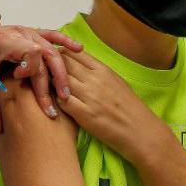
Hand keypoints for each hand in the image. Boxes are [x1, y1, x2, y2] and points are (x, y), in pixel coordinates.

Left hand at [0, 24, 82, 133]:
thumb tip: (0, 127)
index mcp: (5, 43)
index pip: (29, 53)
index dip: (29, 69)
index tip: (19, 79)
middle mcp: (20, 35)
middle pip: (45, 57)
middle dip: (51, 82)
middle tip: (55, 105)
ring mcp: (28, 32)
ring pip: (52, 50)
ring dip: (61, 72)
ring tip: (66, 93)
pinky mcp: (32, 32)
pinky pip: (52, 35)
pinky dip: (65, 41)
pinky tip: (78, 49)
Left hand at [56, 49, 168, 163]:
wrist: (141, 132)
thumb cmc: (128, 107)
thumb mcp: (115, 80)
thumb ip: (95, 70)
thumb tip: (75, 59)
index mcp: (103, 70)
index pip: (73, 53)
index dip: (59, 55)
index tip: (52, 61)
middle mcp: (95, 80)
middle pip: (63, 64)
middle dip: (51, 67)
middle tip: (44, 73)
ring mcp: (90, 97)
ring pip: (59, 81)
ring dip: (51, 83)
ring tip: (48, 88)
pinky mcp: (85, 114)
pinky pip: (61, 101)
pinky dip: (56, 100)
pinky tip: (56, 103)